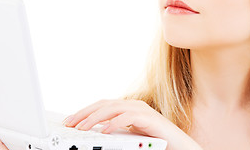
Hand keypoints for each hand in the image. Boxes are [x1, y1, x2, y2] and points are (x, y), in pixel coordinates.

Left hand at [63, 99, 203, 149]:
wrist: (179, 146)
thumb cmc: (155, 141)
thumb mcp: (130, 135)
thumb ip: (115, 129)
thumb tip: (96, 131)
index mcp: (127, 108)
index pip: (102, 105)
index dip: (85, 112)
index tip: (70, 121)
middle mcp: (133, 106)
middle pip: (104, 104)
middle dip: (85, 113)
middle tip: (70, 123)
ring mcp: (142, 110)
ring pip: (113, 108)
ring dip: (95, 118)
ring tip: (82, 127)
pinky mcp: (149, 118)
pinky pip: (129, 117)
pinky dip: (115, 122)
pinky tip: (105, 130)